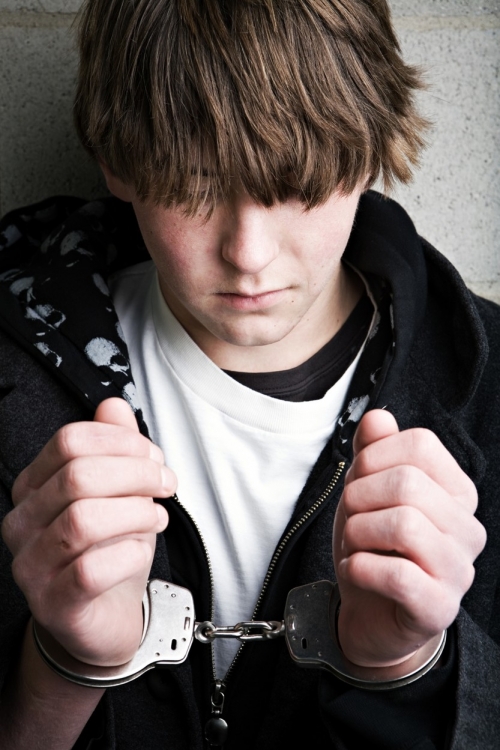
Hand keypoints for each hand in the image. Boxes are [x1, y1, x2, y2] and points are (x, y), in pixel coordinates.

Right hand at [1, 398, 173, 666]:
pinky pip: (91, 570)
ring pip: (82, 520)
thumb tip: (113, 405)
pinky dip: (129, 554)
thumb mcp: (120, 491)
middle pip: (78, 476)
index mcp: (35, 486)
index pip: (70, 442)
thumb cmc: (110, 550)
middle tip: (167, 485)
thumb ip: (115, 446)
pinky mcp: (53, 604)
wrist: (104, 617)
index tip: (154, 457)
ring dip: (136, 512)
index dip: (121, 442)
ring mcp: (32, 566)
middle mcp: (23, 522)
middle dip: (137, 474)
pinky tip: (143, 551)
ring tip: (158, 517)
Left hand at [333, 409, 485, 669]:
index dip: (374, 456)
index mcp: (456, 491)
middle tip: (351, 518)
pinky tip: (356, 570)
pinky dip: (360, 568)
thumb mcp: (365, 489)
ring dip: (358, 533)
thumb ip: (372, 450)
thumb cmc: (374, 545)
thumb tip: (378, 417)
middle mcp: (467, 528)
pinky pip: (398, 575)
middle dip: (359, 496)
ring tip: (354, 545)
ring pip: (404, 525)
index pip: (420, 444)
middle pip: (407, 483)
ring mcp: (458, 570)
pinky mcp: (439, 608)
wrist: (371, 612)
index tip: (359, 481)